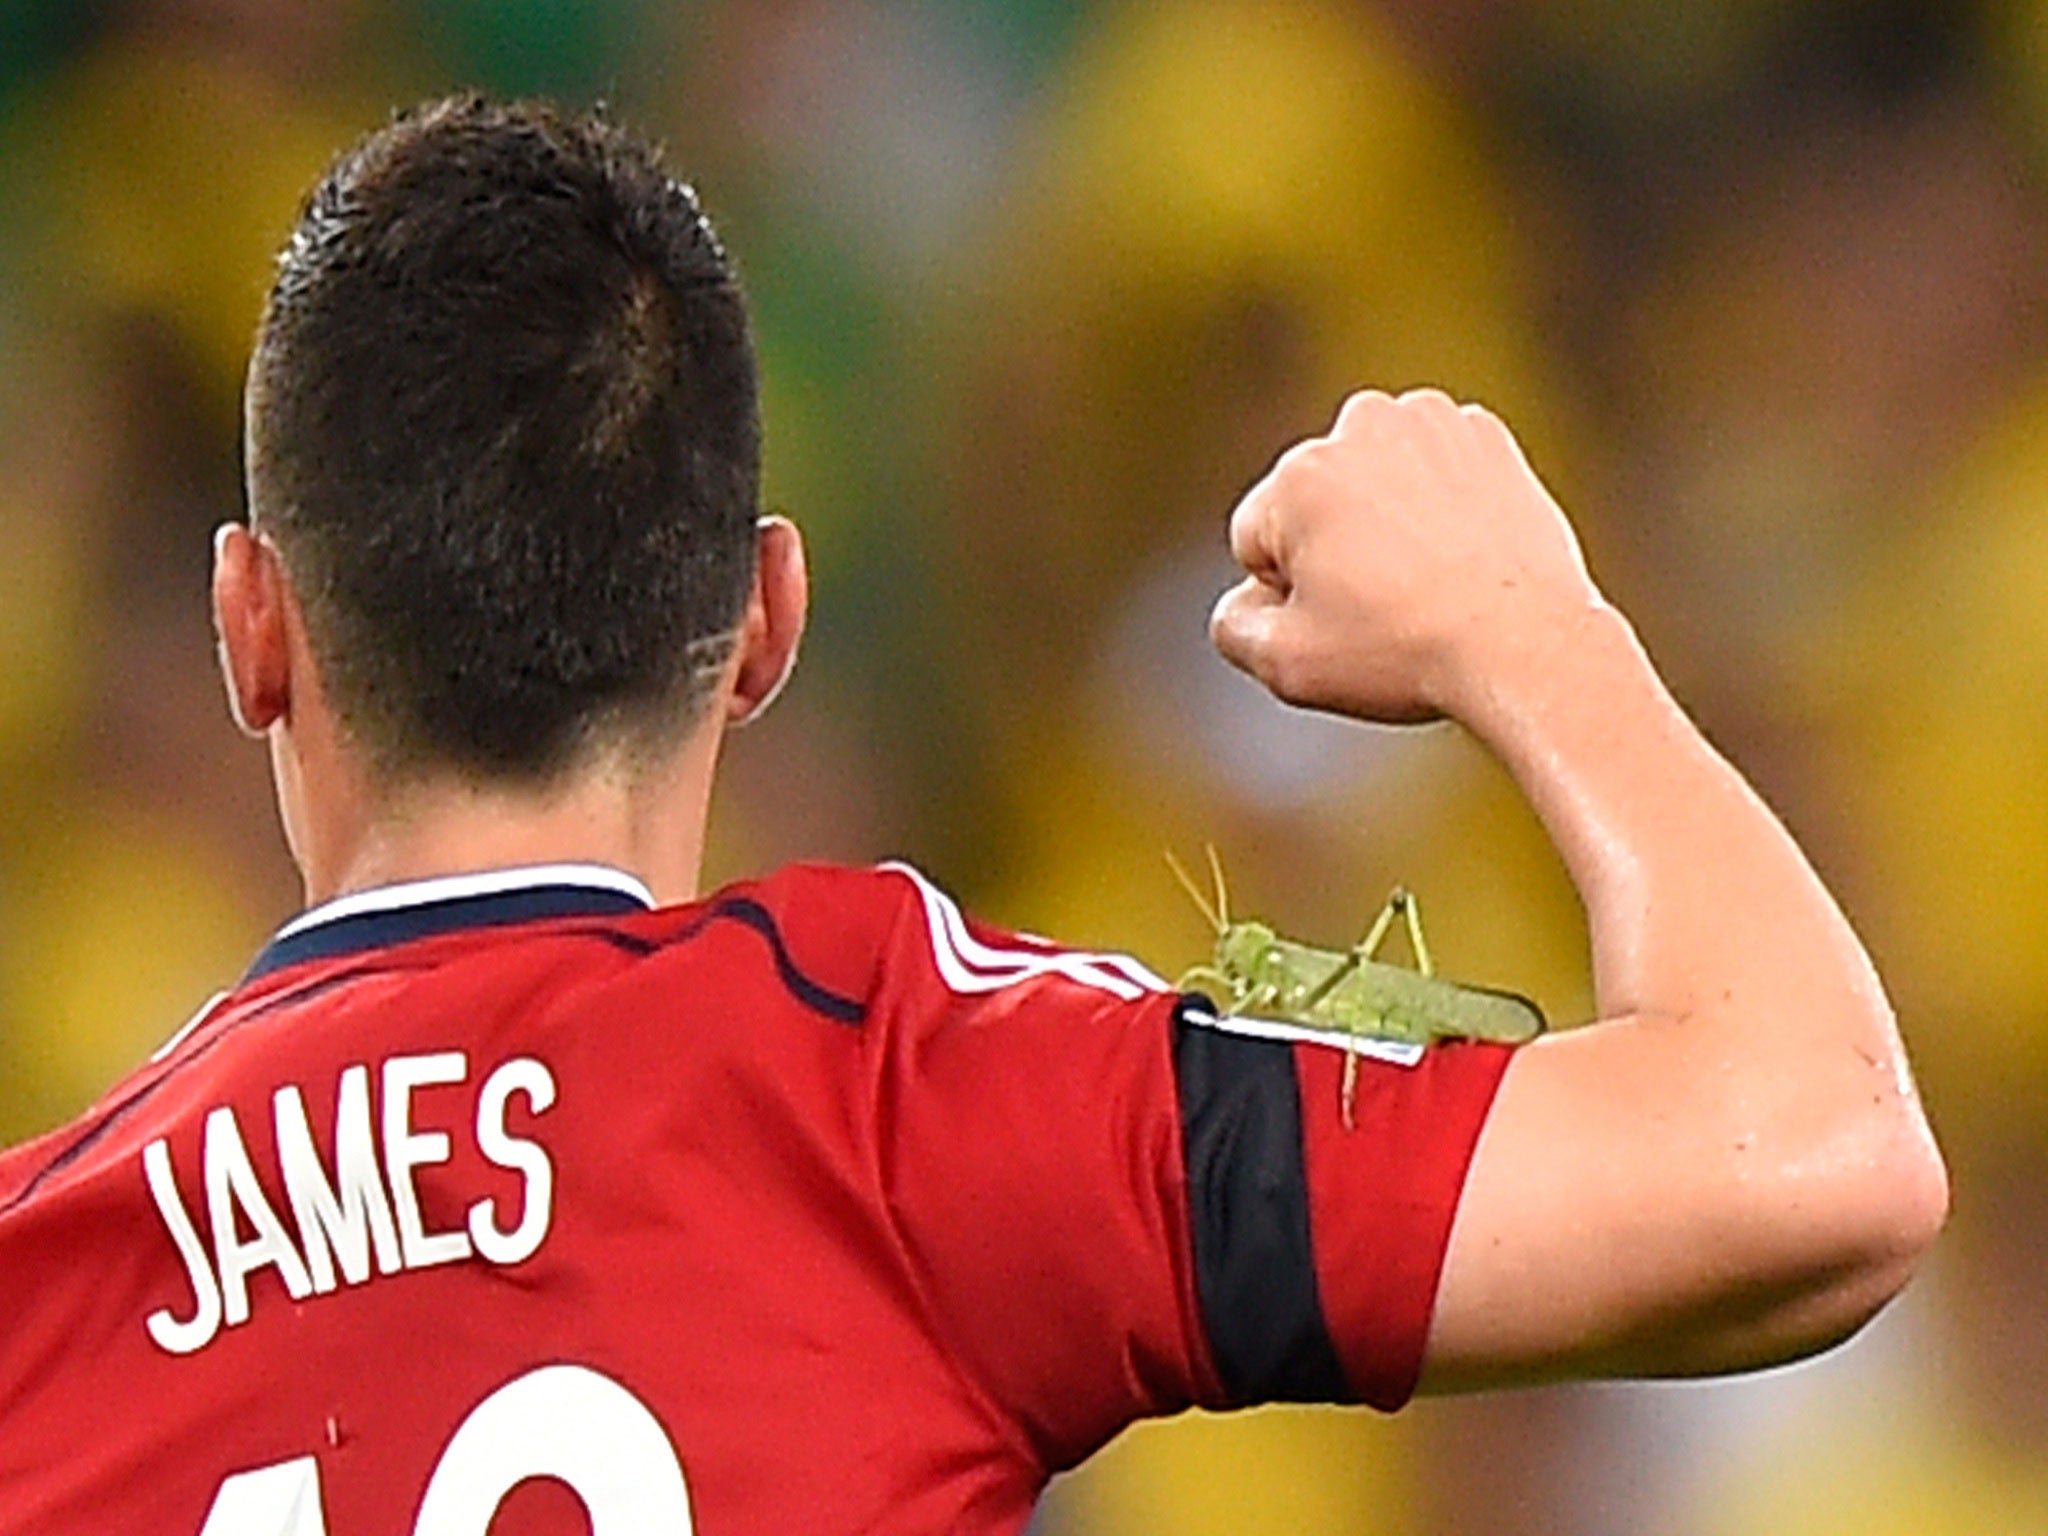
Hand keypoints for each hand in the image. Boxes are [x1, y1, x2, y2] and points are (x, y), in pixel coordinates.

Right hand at [1210, 388, 1603, 724]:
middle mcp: (1358, 426)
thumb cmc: (1402, 652)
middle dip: (1334, 546)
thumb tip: (1245, 597)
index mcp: (1297, 477)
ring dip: (1384, 518)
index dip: (1288, 593)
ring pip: (1372, 479)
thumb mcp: (1286, 664)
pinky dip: (1439, 503)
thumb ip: (1232, 625)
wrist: (1526, 643)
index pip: (1256, 540)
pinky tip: (1460, 554)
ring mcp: (1428, 423)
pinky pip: (1431, 470)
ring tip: (1425, 580)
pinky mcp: (1484, 435)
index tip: (1342, 620)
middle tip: (1386, 605)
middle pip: (1313, 502)